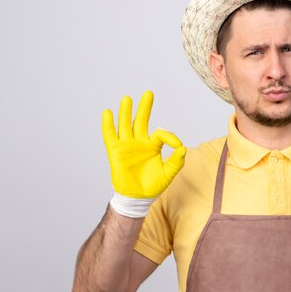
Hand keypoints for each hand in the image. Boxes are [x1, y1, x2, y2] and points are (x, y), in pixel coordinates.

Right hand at [102, 91, 185, 215]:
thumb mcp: (169, 173)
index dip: (170, 136)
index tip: (177, 145)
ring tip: (127, 99)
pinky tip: (108, 113)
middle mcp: (139, 142)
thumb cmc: (153, 185)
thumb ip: (177, 161)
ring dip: (126, 112)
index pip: (161, 133)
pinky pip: (110, 135)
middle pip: (141, 120)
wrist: (138, 198)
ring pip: (125, 124)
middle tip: (149, 93)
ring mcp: (127, 145)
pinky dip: (108, 124)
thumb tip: (182, 147)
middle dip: (145, 107)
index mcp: (153, 145)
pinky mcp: (115, 151)